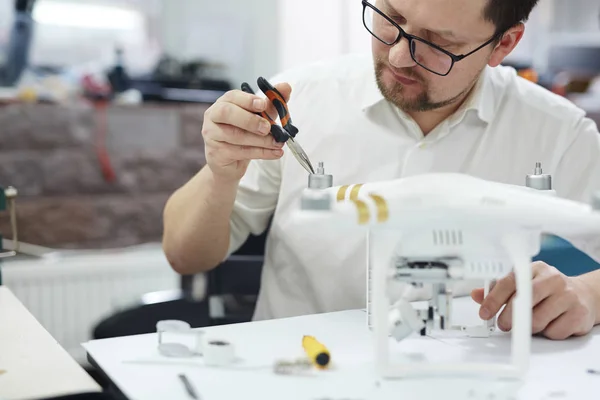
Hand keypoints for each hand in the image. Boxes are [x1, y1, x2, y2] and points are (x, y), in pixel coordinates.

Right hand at [201, 83, 292, 181]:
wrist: (230, 162)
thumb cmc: (244, 134)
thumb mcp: (260, 117)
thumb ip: (271, 103)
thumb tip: (286, 87)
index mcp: (224, 103)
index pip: (231, 96)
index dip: (248, 99)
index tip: (263, 105)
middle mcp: (213, 117)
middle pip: (226, 113)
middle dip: (250, 119)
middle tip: (267, 128)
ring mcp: (212, 135)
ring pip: (235, 136)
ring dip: (261, 140)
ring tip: (278, 142)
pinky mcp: (216, 153)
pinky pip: (240, 152)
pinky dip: (261, 153)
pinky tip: (275, 152)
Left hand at [471, 261, 596, 339]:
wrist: (584, 295)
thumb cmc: (547, 290)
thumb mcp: (522, 284)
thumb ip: (498, 290)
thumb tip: (476, 295)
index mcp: (534, 269)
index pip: (509, 282)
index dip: (494, 299)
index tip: (484, 312)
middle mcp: (552, 279)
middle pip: (524, 301)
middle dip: (508, 317)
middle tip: (503, 325)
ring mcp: (568, 296)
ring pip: (538, 320)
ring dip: (529, 328)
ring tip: (531, 323)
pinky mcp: (579, 314)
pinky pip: (554, 332)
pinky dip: (548, 333)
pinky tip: (551, 324)